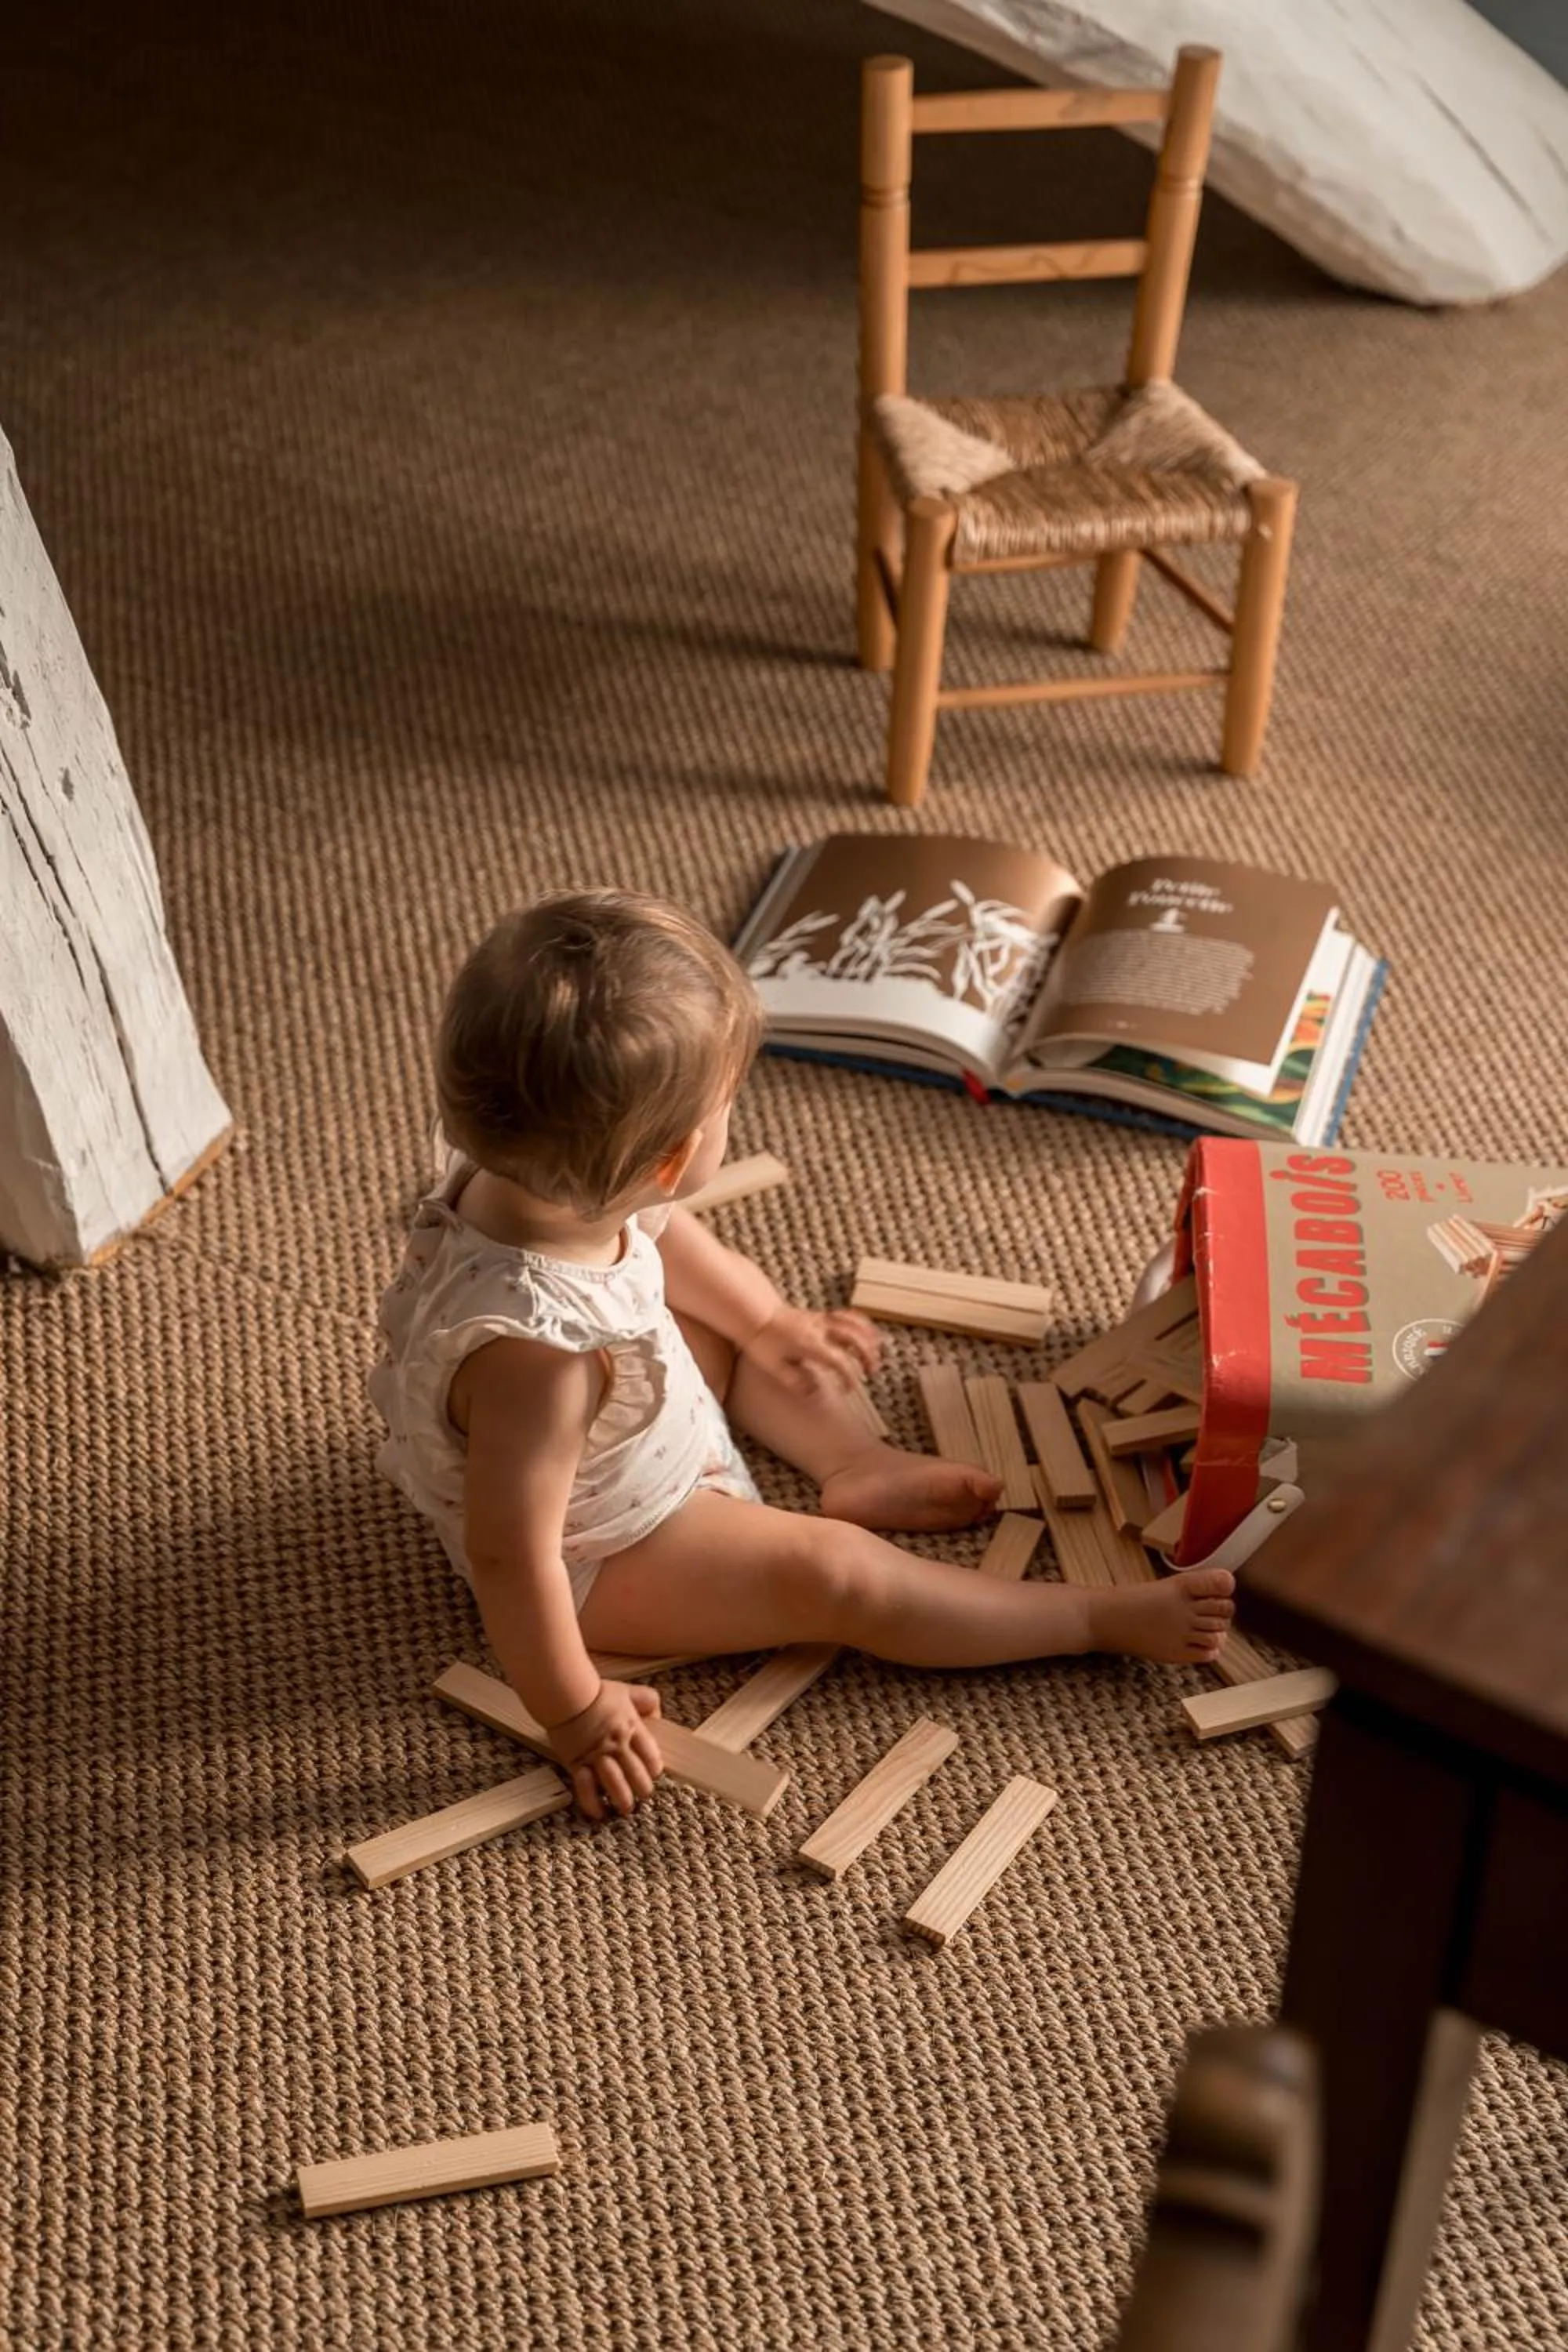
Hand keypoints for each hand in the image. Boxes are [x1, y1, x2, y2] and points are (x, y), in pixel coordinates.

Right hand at [548, 1682, 663, 1821]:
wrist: (566, 1694)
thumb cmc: (596, 1691)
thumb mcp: (627, 1691)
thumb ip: (647, 1700)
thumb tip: (657, 1715)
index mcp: (632, 1728)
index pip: (651, 1755)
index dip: (654, 1769)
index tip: (653, 1774)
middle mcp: (617, 1745)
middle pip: (637, 1774)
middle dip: (643, 1789)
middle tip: (643, 1795)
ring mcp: (596, 1756)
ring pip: (615, 1785)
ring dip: (623, 1800)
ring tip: (626, 1808)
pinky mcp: (577, 1764)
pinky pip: (586, 1789)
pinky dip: (593, 1804)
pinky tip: (599, 1813)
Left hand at [740, 1302, 880, 1396]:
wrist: (754, 1315)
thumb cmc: (762, 1341)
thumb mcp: (774, 1367)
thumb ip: (795, 1381)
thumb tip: (814, 1393)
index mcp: (810, 1345)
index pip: (839, 1361)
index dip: (849, 1377)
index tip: (850, 1389)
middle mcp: (820, 1330)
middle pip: (854, 1338)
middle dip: (868, 1355)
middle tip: (872, 1371)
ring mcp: (821, 1320)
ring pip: (853, 1323)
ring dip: (868, 1336)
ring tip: (876, 1349)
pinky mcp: (819, 1316)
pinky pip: (845, 1316)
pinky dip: (859, 1322)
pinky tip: (864, 1331)